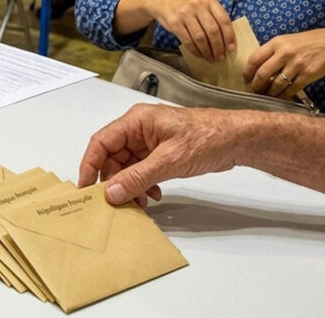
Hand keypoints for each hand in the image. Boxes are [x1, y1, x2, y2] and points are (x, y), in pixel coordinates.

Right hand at [78, 104, 239, 206]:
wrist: (237, 140)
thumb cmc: (207, 138)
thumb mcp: (169, 160)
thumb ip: (138, 177)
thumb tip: (112, 193)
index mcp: (136, 121)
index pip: (101, 142)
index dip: (90, 165)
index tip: (86, 189)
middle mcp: (138, 130)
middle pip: (112, 157)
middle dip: (114, 181)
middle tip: (116, 202)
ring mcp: (149, 142)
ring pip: (126, 166)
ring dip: (130, 185)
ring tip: (139, 202)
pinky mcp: (159, 153)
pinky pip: (141, 170)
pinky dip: (143, 184)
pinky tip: (153, 195)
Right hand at [147, 0, 235, 60]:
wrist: (161, 1)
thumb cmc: (185, 6)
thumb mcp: (201, 5)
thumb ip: (213, 16)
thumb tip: (226, 39)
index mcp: (209, 0)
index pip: (224, 20)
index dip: (229, 36)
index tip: (231, 48)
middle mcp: (197, 5)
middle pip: (213, 30)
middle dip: (218, 47)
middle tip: (221, 57)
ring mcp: (185, 13)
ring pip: (200, 37)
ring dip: (207, 51)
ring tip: (211, 58)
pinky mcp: (174, 23)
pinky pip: (188, 40)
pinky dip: (195, 50)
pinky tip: (199, 55)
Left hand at [243, 27, 324, 98]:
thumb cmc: (309, 41)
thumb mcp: (288, 40)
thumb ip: (273, 51)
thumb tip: (257, 66)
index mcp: (277, 43)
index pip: (254, 59)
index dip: (247, 72)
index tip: (245, 79)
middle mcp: (285, 53)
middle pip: (262, 74)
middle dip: (255, 85)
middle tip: (254, 90)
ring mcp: (296, 65)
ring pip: (275, 84)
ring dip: (268, 92)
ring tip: (266, 95)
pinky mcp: (308, 75)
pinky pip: (290, 89)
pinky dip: (283, 95)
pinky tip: (280, 97)